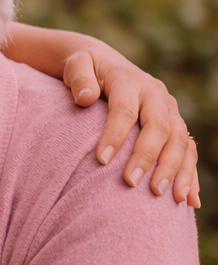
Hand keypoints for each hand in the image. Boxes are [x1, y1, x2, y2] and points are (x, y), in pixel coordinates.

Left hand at [62, 43, 199, 207]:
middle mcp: (156, 95)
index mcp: (130, 80)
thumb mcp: (76, 64)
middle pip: (159, 127)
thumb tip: (85, 98)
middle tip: (131, 182)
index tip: (101, 160)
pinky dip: (190, 175)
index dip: (115, 134)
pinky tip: (188, 200)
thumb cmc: (86, 69)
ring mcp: (170, 110)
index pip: (124, 109)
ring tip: (163, 195)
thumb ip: (78, 78)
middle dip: (147, 156)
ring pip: (180, 141)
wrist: (106, 64)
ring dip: (174, 169)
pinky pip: (189, 150)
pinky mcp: (176, 125)